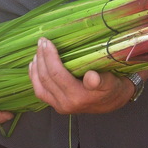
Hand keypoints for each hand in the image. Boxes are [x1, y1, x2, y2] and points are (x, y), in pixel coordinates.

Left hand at [28, 38, 147, 114]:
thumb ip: (100, 80)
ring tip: (37, 52)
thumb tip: (91, 77)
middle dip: (41, 58)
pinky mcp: (56, 105)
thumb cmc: (112, 87)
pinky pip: (40, 92)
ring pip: (39, 86)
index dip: (49, 57)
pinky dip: (34, 78)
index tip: (47, 41)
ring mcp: (59, 106)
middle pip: (46, 79)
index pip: (57, 74)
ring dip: (35, 67)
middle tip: (41, 41)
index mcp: (78, 96)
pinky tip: (34, 66)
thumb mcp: (110, 81)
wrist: (112, 102)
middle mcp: (66, 104)